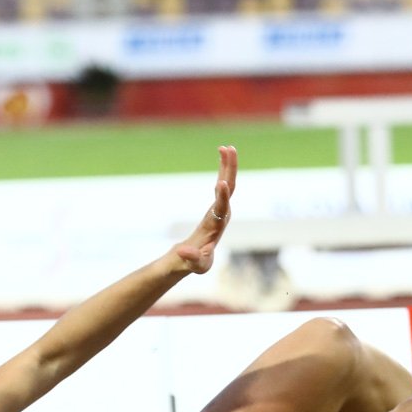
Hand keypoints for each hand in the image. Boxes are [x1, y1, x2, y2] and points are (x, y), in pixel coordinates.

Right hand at [170, 146, 237, 274]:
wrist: (194, 261)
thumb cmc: (194, 263)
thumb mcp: (193, 265)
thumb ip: (191, 259)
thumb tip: (182, 252)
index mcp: (216, 227)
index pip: (221, 209)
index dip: (222, 197)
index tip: (220, 183)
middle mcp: (222, 215)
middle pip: (229, 190)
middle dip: (229, 170)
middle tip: (229, 149)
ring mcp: (220, 209)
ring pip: (227, 184)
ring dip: (228, 165)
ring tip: (226, 147)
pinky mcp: (216, 206)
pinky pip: (222, 185)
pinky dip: (223, 170)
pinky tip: (222, 156)